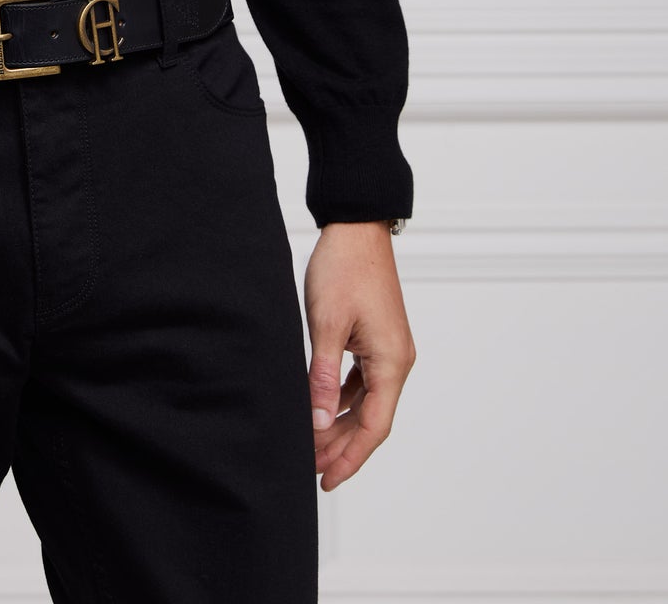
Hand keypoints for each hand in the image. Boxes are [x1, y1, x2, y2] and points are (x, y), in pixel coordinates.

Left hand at [304, 220, 415, 491]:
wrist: (356, 226)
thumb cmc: (343, 267)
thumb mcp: (326, 322)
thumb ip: (323, 374)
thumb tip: (319, 421)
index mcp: (391, 361)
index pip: (373, 426)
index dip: (350, 457)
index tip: (326, 480)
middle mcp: (397, 360)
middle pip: (371, 419)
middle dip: (341, 446)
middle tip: (310, 468)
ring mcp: (389, 349)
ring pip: (366, 401)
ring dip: (341, 423)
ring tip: (313, 445)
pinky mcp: (377, 338)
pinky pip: (363, 380)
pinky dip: (344, 398)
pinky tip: (323, 408)